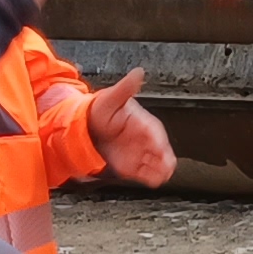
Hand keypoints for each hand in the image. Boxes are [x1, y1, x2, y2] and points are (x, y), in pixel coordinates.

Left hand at [84, 67, 175, 188]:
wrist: (86, 127)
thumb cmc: (101, 110)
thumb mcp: (111, 97)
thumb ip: (125, 88)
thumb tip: (138, 72)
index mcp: (143, 121)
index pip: (155, 131)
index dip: (159, 140)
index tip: (161, 148)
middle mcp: (145, 139)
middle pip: (162, 150)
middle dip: (165, 159)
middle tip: (166, 166)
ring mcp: (140, 153)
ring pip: (158, 164)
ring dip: (161, 170)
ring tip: (161, 176)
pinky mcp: (133, 166)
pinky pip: (147, 174)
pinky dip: (152, 178)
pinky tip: (154, 181)